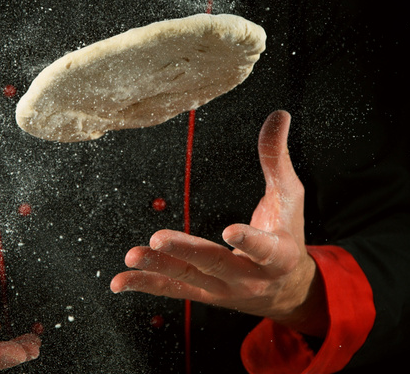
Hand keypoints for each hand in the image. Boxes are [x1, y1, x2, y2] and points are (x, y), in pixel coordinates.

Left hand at [110, 110, 328, 336]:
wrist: (286, 288)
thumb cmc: (286, 231)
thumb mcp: (289, 195)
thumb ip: (278, 158)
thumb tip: (278, 114)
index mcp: (280, 255)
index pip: (265, 249)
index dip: (249, 241)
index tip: (230, 230)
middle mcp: (250, 278)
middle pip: (215, 263)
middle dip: (186, 251)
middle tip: (158, 238)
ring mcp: (224, 289)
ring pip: (188, 278)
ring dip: (158, 267)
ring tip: (132, 256)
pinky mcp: (204, 294)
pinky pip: (173, 289)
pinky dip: (145, 284)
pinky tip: (120, 280)